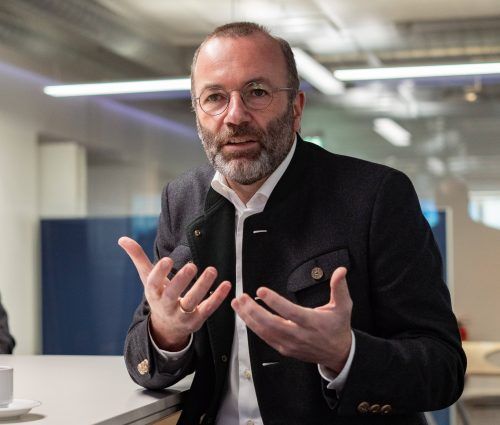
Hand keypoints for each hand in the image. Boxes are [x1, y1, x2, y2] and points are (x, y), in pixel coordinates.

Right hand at [118, 237, 230, 350]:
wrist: (167, 329)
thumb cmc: (159, 295)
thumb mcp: (147, 279)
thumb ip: (138, 258)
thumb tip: (122, 239)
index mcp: (153, 294)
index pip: (153, 284)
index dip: (159, 272)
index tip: (167, 259)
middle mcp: (166, 306)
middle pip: (172, 294)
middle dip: (181, 281)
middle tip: (192, 265)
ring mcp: (182, 315)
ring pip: (192, 302)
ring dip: (202, 286)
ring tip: (212, 270)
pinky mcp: (197, 320)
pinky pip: (208, 309)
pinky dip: (217, 298)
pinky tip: (226, 284)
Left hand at [231, 267, 351, 372]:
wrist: (338, 354)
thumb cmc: (338, 327)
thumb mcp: (343, 306)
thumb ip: (339, 288)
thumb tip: (340, 271)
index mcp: (312, 322)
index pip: (290, 312)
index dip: (274, 302)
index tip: (261, 291)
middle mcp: (298, 335)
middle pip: (271, 324)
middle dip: (254, 311)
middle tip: (242, 297)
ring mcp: (289, 344)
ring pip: (264, 332)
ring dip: (248, 317)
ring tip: (238, 304)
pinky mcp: (284, 349)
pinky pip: (265, 338)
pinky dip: (253, 326)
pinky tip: (245, 316)